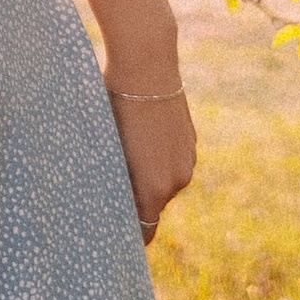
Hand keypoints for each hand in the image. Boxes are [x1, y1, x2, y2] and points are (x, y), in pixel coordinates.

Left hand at [106, 80, 197, 241]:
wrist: (147, 65)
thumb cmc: (116, 105)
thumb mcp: (108, 148)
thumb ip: (115, 182)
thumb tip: (109, 202)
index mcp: (154, 188)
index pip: (145, 231)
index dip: (131, 234)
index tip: (115, 230)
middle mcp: (177, 180)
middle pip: (153, 205)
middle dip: (136, 198)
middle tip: (111, 181)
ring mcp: (187, 160)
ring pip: (164, 181)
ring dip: (149, 175)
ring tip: (127, 151)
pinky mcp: (191, 141)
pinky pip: (173, 160)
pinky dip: (159, 156)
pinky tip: (142, 135)